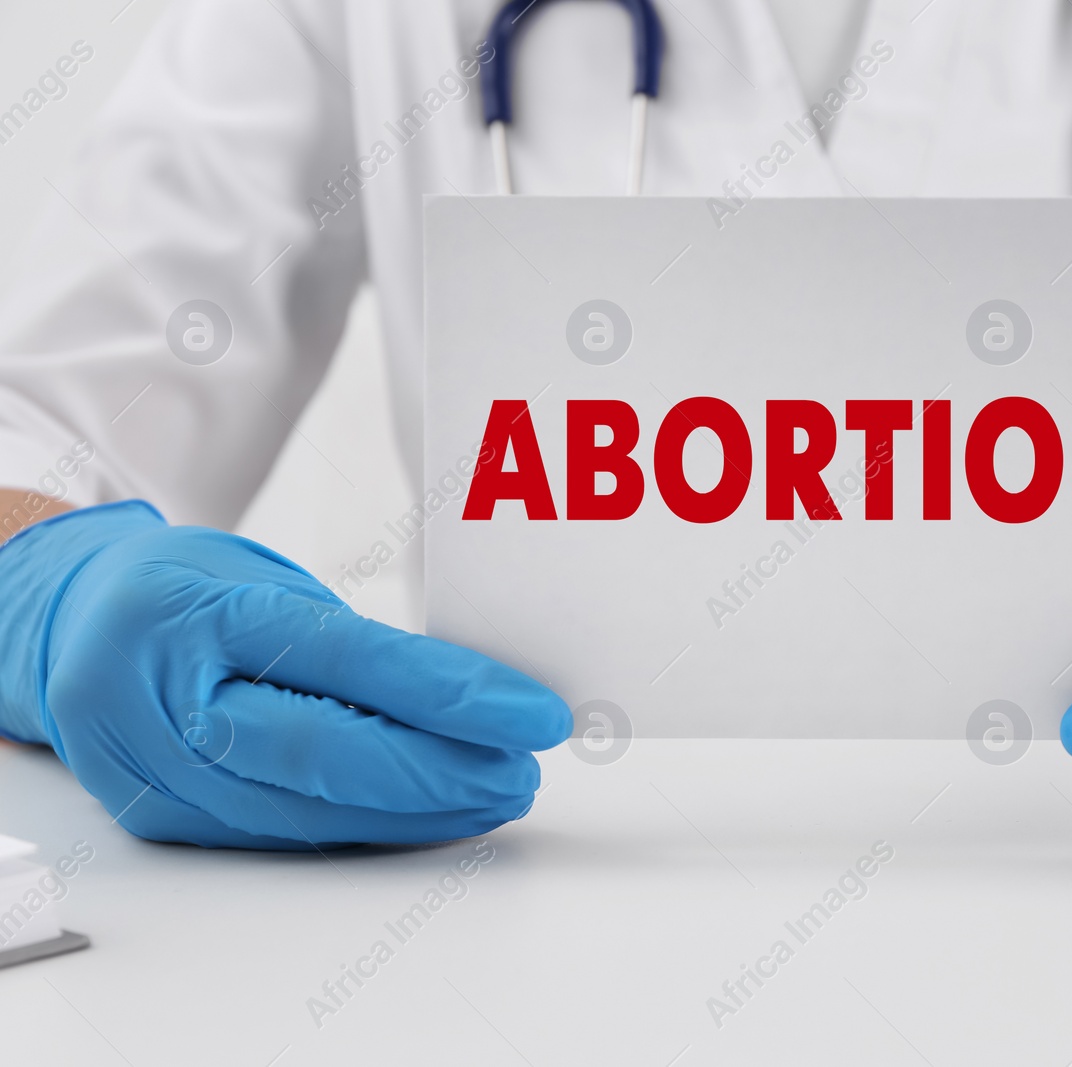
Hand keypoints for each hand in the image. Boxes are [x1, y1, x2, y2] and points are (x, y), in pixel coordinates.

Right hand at [0, 502, 569, 848]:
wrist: (72, 627)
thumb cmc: (186, 591)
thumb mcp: (266, 582)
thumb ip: (351, 644)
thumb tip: (472, 700)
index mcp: (198, 612)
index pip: (346, 660)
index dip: (450, 695)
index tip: (532, 715)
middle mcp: (165, 695)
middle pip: (323, 753)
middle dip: (442, 774)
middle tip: (522, 771)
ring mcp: (155, 767)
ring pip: (305, 811)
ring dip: (415, 813)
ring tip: (491, 794)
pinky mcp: (162, 817)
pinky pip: (282, 833)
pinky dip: (363, 828)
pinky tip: (423, 816)